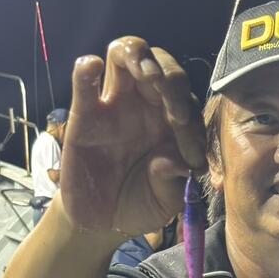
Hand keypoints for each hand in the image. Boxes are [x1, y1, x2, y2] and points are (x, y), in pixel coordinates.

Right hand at [59, 37, 206, 237]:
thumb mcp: (164, 203)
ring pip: (126, 55)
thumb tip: (178, 164)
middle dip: (174, 81)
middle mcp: (146, 105)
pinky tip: (93, 67)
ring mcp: (114, 105)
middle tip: (177, 112)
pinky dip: (86, 69)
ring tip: (148, 75)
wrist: (103, 222)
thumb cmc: (140, 204)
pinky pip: (83, 82)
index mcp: (172, 122)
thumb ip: (173, 184)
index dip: (194, 123)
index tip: (193, 158)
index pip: (188, 102)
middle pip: (162, 65)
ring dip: (140, 57)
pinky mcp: (84, 114)